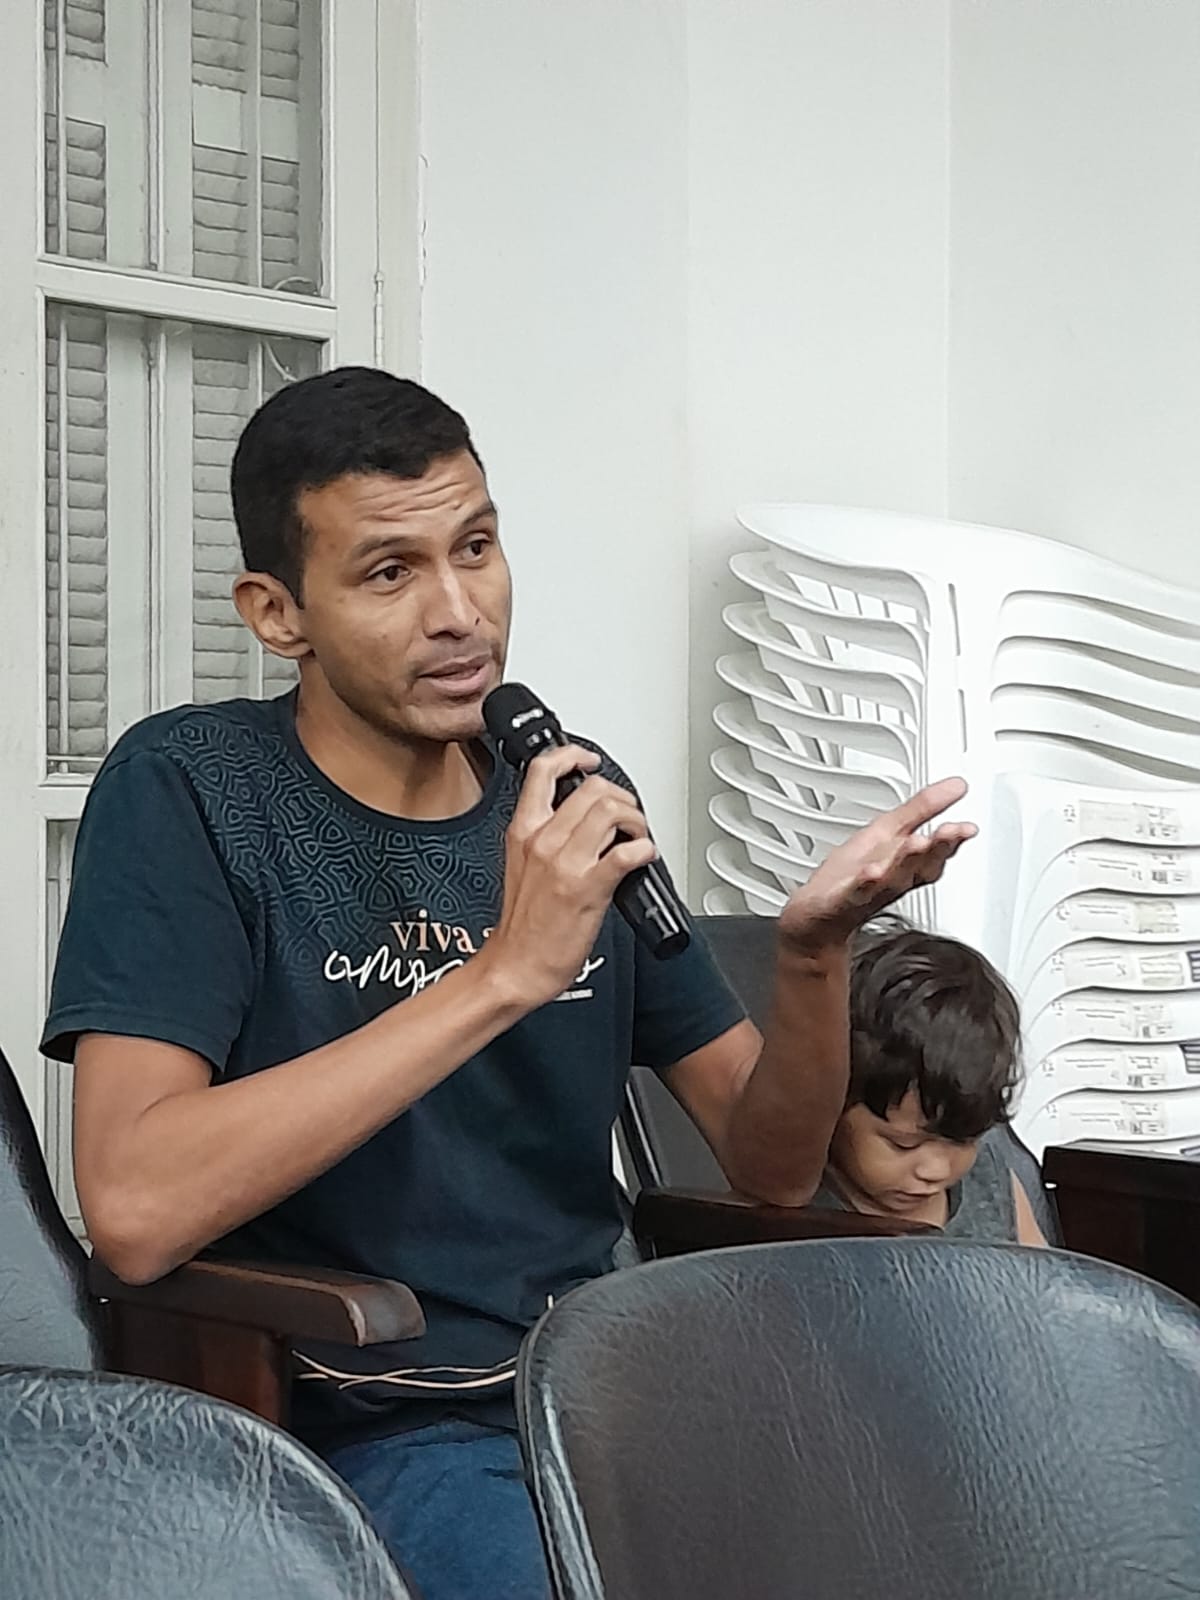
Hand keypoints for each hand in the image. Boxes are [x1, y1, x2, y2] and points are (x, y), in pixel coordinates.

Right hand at [482, 745, 656, 1008]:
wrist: (516, 967)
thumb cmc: (523, 926)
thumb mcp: (522, 865)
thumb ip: (546, 837)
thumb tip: (583, 822)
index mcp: (524, 830)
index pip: (544, 770)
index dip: (574, 755)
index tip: (590, 761)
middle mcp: (543, 840)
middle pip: (592, 788)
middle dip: (621, 798)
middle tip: (628, 818)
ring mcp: (564, 863)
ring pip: (610, 811)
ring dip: (636, 821)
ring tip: (636, 838)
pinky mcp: (587, 888)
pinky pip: (625, 853)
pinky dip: (644, 849)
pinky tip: (643, 858)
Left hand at [779, 777, 975, 950]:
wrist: (818, 916)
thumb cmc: (854, 874)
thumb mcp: (890, 831)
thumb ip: (923, 809)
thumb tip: (957, 786)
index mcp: (907, 864)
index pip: (936, 852)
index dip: (953, 840)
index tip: (967, 828)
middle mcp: (893, 879)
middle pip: (920, 865)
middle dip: (937, 848)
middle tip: (950, 831)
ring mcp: (868, 891)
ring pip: (893, 877)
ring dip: (906, 861)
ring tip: (917, 843)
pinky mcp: (842, 900)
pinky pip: (855, 892)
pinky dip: (864, 883)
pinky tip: (870, 872)